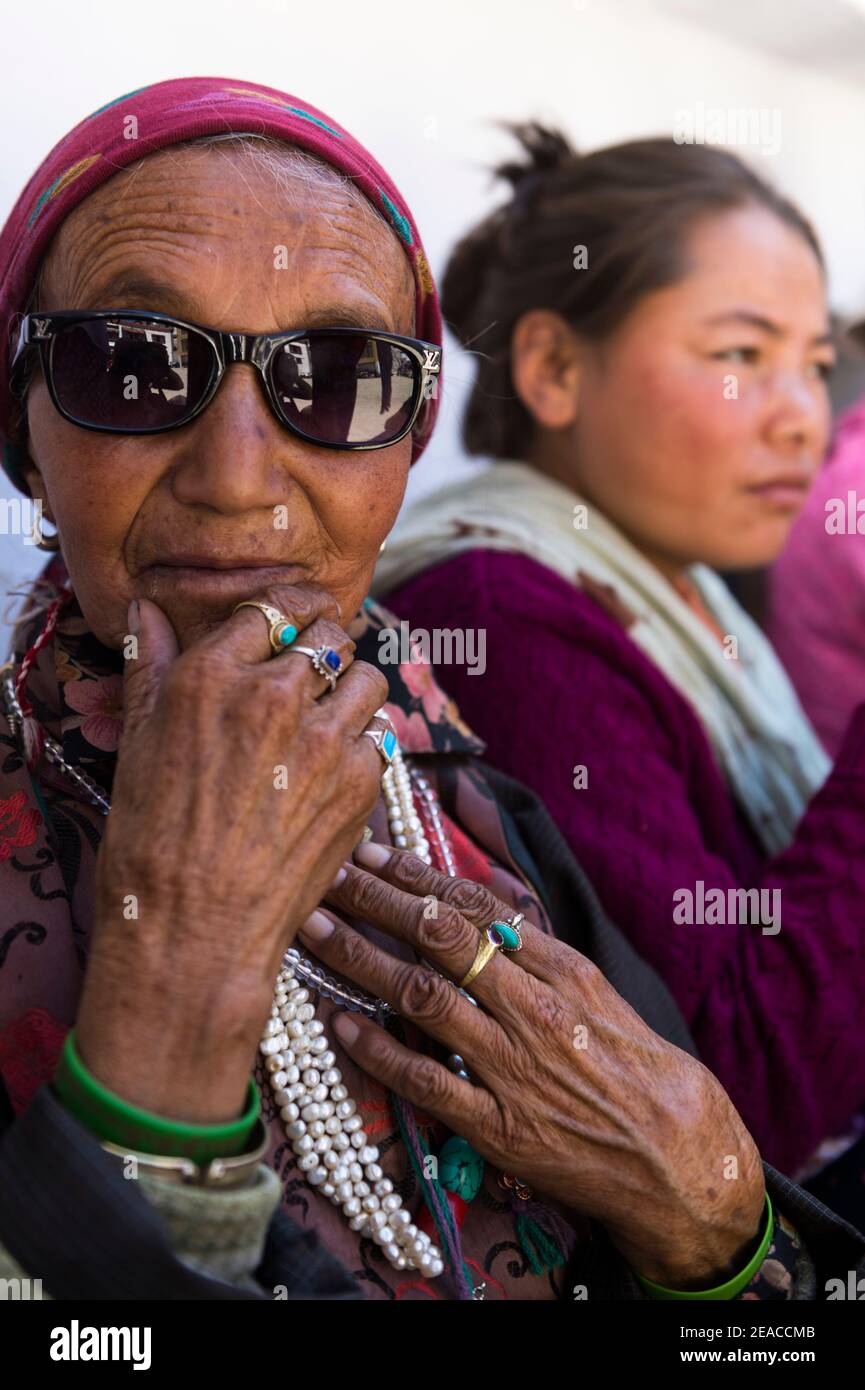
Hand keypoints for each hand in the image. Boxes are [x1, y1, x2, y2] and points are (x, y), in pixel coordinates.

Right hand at [75, 583, 388, 1122]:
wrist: (192, 927)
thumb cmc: (150, 838)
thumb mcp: (135, 740)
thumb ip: (147, 662)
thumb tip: (144, 606)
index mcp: (212, 674)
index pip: (274, 606)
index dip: (289, 613)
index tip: (295, 624)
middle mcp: (274, 694)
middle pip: (331, 634)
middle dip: (324, 650)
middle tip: (312, 678)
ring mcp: (323, 737)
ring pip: (368, 678)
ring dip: (352, 693)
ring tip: (328, 723)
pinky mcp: (359, 781)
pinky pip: (379, 737)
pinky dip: (362, 747)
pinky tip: (331, 773)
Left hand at [298, 843, 765, 1289]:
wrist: (679, 1159)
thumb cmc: (638, 1070)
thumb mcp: (599, 994)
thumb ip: (539, 952)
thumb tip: (481, 903)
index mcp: (563, 971)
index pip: (476, 908)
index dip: (418, 877)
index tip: (374, 854)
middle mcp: (534, 1010)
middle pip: (440, 939)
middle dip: (377, 901)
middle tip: (328, 873)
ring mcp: (513, 1068)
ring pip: (423, 998)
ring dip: (361, 959)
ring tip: (315, 929)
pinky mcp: (498, 1127)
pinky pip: (425, 1081)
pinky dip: (378, 1050)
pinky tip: (339, 1024)